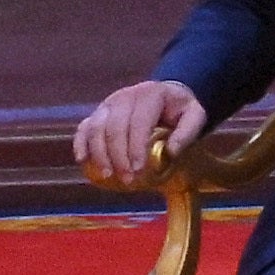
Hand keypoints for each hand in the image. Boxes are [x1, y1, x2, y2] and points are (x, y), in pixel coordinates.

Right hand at [74, 79, 206, 191]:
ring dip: (99, 154)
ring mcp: (108, 104)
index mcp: (150, 94)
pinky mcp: (98, 113)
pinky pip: (84, 127)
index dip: (136, 148)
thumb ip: (186, 133)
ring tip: (108, 175)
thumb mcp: (194, 116)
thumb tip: (170, 152)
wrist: (167, 95)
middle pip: (114, 128)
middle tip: (127, 179)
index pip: (139, 123)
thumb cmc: (180, 109)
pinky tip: (82, 160)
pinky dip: (81, 143)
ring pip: (96, 128)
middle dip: (119, 157)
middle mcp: (125, 96)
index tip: (138, 170)